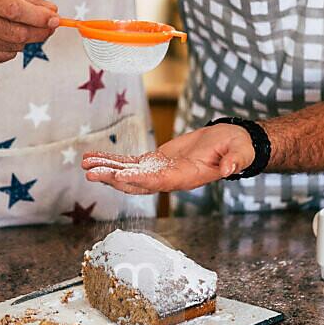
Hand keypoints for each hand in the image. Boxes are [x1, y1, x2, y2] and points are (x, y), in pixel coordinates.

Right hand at [0, 0, 59, 62]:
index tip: (54, 19)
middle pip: (17, 33)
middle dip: (40, 31)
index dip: (38, 17)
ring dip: (27, 38)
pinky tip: (7, 34)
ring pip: (14, 46)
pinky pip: (5, 56)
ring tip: (23, 25)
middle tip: (50, 25)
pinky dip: (13, 47)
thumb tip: (50, 11)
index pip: (14, 11)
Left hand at [81, 124, 254, 193]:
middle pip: (136, 182)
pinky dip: (113, 160)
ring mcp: (161, 171)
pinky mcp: (157, 162)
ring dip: (107, 168)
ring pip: (129, 173)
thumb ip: (234, 161)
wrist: (231, 143)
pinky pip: (131, 163)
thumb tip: (230, 170)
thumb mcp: (238, 152)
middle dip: (113, 177)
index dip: (137, 180)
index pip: (158, 182)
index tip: (117, 176)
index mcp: (187, 178)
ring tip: (85, 163)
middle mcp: (170, 179)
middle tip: (90, 172)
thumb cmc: (236, 147)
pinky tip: (96, 157)